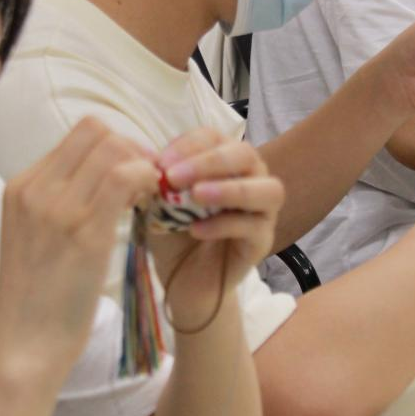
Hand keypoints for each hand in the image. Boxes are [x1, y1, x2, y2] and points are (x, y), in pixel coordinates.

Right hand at [0, 117, 160, 376]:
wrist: (24, 345)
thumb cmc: (37, 299)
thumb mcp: (34, 237)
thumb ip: (58, 203)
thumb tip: (103, 178)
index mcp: (21, 187)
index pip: (78, 135)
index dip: (115, 146)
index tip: (131, 173)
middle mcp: (35, 189)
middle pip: (97, 131)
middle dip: (131, 149)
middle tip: (148, 182)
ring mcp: (57, 208)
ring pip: (115, 149)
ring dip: (143, 166)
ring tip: (150, 197)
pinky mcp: (84, 231)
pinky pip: (125, 178)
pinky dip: (147, 183)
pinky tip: (150, 207)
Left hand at [155, 129, 284, 328]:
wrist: (181, 279)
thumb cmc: (172, 233)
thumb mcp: (157, 203)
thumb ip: (155, 180)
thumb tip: (146, 157)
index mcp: (224, 160)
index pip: (213, 137)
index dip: (188, 145)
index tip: (160, 162)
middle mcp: (251, 178)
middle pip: (245, 155)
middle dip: (208, 162)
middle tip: (174, 178)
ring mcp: (263, 210)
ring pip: (268, 189)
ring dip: (230, 188)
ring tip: (196, 197)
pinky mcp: (263, 240)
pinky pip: (253, 226)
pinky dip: (224, 224)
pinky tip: (196, 230)